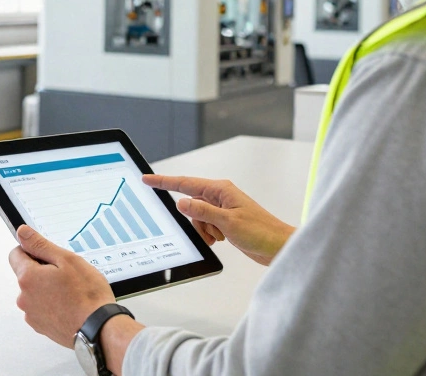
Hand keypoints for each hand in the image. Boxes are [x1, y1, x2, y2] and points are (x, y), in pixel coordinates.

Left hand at [8, 225, 117, 347]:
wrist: (100, 329)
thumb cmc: (87, 296)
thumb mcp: (66, 260)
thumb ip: (40, 245)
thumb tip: (22, 233)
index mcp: (28, 278)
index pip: (16, 254)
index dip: (32, 250)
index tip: (48, 255)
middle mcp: (24, 298)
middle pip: (26, 274)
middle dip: (42, 271)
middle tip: (66, 275)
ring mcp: (32, 314)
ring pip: (35, 292)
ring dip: (47, 289)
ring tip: (71, 292)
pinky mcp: (40, 326)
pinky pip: (41, 308)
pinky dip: (52, 305)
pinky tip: (69, 305)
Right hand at [142, 175, 294, 265]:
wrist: (278, 246)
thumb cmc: (261, 231)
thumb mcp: (227, 221)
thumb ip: (202, 211)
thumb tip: (181, 202)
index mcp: (220, 190)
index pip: (185, 183)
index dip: (163, 182)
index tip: (147, 179)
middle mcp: (220, 197)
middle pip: (190, 204)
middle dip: (195, 220)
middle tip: (212, 230)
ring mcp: (222, 210)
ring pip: (197, 218)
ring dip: (204, 230)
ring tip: (220, 236)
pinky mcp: (225, 222)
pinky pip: (205, 226)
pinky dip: (208, 235)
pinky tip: (221, 239)